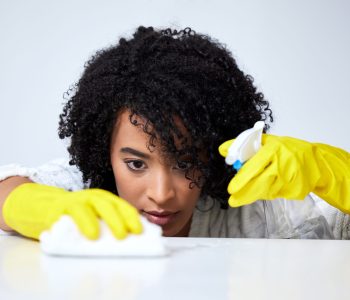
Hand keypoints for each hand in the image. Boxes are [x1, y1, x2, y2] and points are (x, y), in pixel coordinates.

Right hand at [3, 183, 142, 239]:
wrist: (48, 208)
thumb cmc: (78, 217)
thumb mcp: (96, 219)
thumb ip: (108, 224)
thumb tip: (129, 241)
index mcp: (105, 200)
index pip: (122, 206)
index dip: (131, 217)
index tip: (140, 230)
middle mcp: (93, 197)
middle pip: (109, 205)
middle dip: (118, 219)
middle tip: (125, 234)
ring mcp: (77, 200)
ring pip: (88, 206)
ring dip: (93, 221)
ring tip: (97, 236)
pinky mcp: (61, 207)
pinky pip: (71, 213)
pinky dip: (77, 222)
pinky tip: (82, 232)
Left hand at [219, 134, 349, 212]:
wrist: (316, 162)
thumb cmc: (287, 149)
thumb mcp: (266, 141)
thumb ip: (243, 145)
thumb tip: (222, 150)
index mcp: (274, 149)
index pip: (255, 165)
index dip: (242, 179)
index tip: (231, 189)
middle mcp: (283, 165)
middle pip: (260, 183)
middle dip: (245, 194)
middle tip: (233, 200)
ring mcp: (291, 179)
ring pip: (266, 192)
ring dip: (254, 194)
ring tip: (243, 195)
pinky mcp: (295, 191)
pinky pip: (275, 194)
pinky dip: (267, 193)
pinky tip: (266, 188)